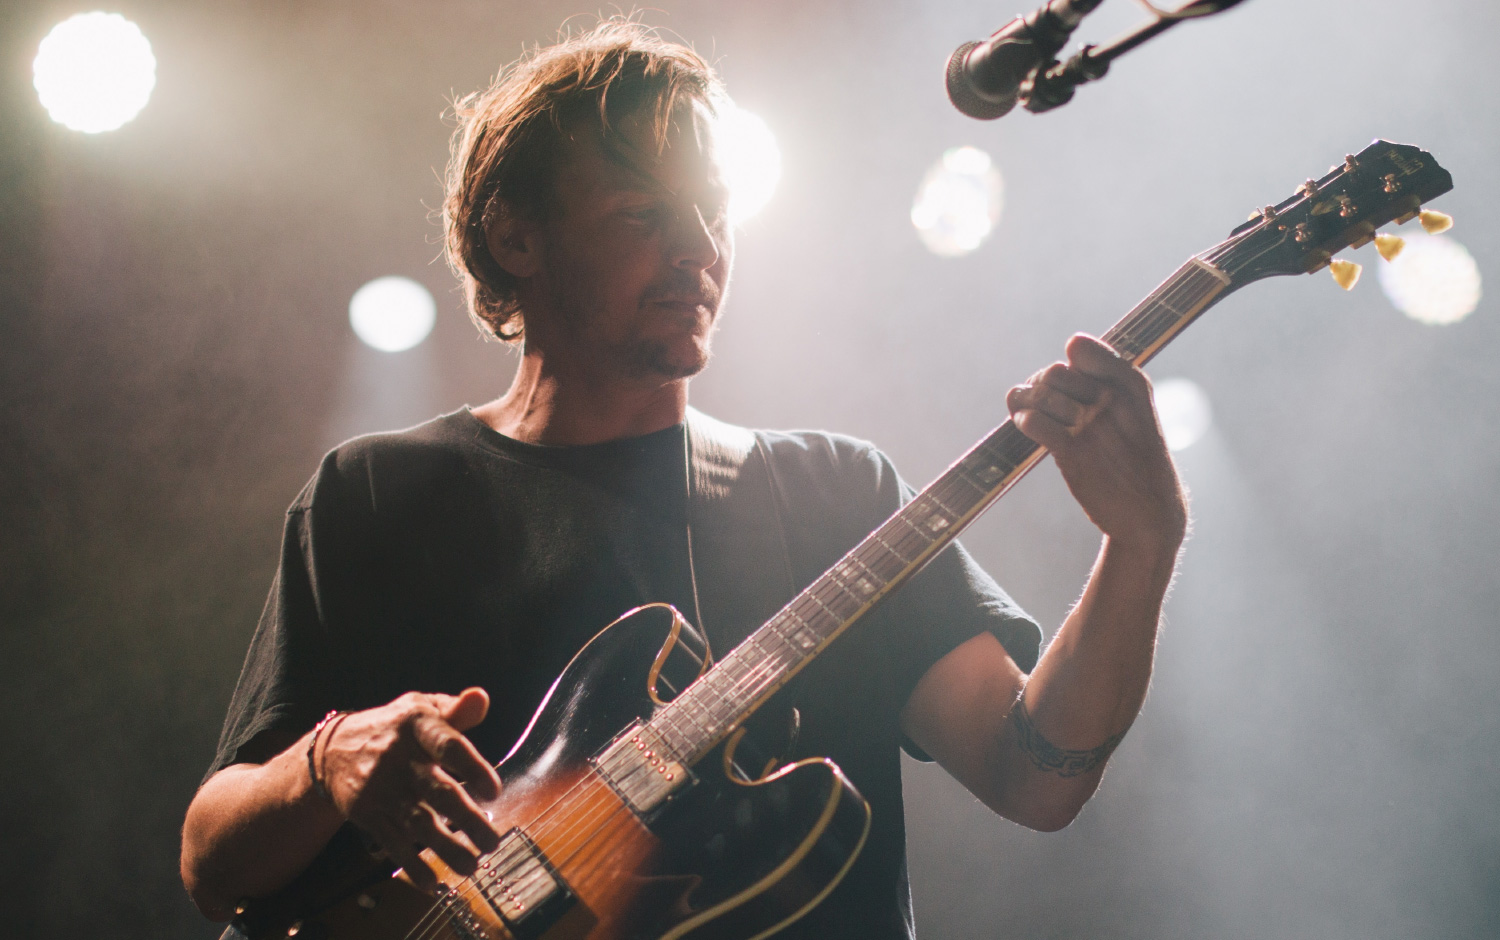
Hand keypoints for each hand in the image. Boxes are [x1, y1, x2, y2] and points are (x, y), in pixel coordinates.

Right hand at [318, 688, 502, 888]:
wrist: (332, 751)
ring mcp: (382, 790)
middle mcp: (399, 760)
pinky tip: (432, 881)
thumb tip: (481, 698)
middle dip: (467, 818)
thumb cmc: (395, 729)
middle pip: (437, 791)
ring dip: (445, 847)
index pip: (448, 746)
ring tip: (472, 866)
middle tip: (492, 841)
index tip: (494, 791)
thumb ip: (455, 710)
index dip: (472, 767)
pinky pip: (392, 842)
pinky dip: (411, 864)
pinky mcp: (368, 814)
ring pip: (418, 823)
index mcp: (418, 727)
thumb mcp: (421, 708)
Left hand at [1006, 334, 1186, 552]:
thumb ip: (1108, 383)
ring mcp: (1093, 426)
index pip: (1081, 349)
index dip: (1067, 362)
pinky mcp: (1075, 454)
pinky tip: (1026, 428)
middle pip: (1053, 372)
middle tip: (1040, 402)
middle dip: (1040, 385)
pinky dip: (1023, 422)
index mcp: (1132, 386)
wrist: (1151, 514)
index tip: (1067, 381)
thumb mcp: (1139, 413)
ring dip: (1024, 403)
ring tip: (1025, 413)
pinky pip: (1033, 423)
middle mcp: (1113, 401)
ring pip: (1039, 395)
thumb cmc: (1138, 461)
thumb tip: (1065, 355)